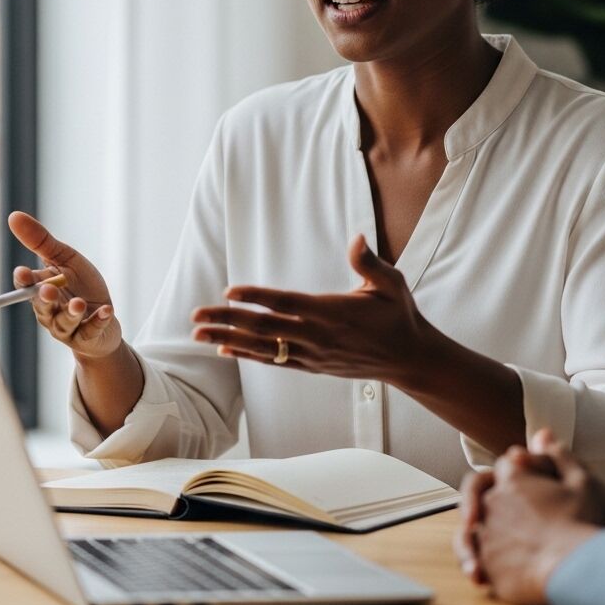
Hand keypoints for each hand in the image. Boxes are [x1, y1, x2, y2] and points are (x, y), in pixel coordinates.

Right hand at [7, 210, 121, 360]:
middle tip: (48, 289)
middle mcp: (50, 311)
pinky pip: (91, 331)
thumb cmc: (81, 285)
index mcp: (42, 290)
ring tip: (79, 302)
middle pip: (42, 308)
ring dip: (72, 312)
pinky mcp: (88, 336)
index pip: (26, 287)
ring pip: (64, 323)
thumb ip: (41, 242)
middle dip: (44, 299)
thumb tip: (13, 216)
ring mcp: (68, 327)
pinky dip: (99, 320)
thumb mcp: (65, 259)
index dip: (24, 281)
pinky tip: (106, 311)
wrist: (104, 315)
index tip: (23, 272)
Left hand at [190, 234, 430, 380]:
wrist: (409, 359)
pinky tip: (225, 350)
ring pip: (262, 347)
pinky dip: (248, 355)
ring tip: (198, 333)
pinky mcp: (313, 366)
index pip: (286, 304)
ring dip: (228, 339)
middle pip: (264, 328)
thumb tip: (357, 237)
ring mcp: (312, 355)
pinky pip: (274, 361)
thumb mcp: (393, 284)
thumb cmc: (399, 316)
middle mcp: (317, 336)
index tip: (229, 291)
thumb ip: (370, 263)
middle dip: (228, 320)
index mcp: (332, 312)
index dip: (257, 298)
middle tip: (196, 314)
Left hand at [457, 430, 604, 604]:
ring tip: (498, 551)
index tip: (526, 489)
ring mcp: (487, 533)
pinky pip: (478, 562)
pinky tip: (496, 572)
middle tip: (510, 521)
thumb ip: (558, 455)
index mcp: (514, 476)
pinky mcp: (488, 566)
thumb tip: (542, 434)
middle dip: (494, 506)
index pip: (505, 467)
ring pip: (474, 531)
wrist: (581, 569)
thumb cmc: (585, 522)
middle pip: (484, 497)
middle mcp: (493, 501)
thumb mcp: (582, 481)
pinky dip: (483, 564)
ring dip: (483, 537)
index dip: (516, 476)